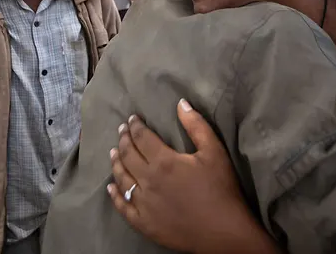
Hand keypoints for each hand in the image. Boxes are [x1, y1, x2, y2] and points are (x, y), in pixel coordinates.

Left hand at [108, 99, 280, 253]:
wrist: (225, 233)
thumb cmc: (221, 189)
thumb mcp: (214, 151)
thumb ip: (196, 125)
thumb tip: (181, 103)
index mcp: (164, 161)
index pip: (141, 138)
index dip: (135, 126)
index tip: (131, 119)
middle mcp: (148, 181)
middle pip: (128, 155)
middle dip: (123, 140)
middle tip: (121, 131)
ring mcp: (144, 204)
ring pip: (122, 178)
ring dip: (116, 162)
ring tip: (113, 152)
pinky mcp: (145, 223)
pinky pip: (123, 206)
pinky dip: (115, 195)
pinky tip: (110, 187)